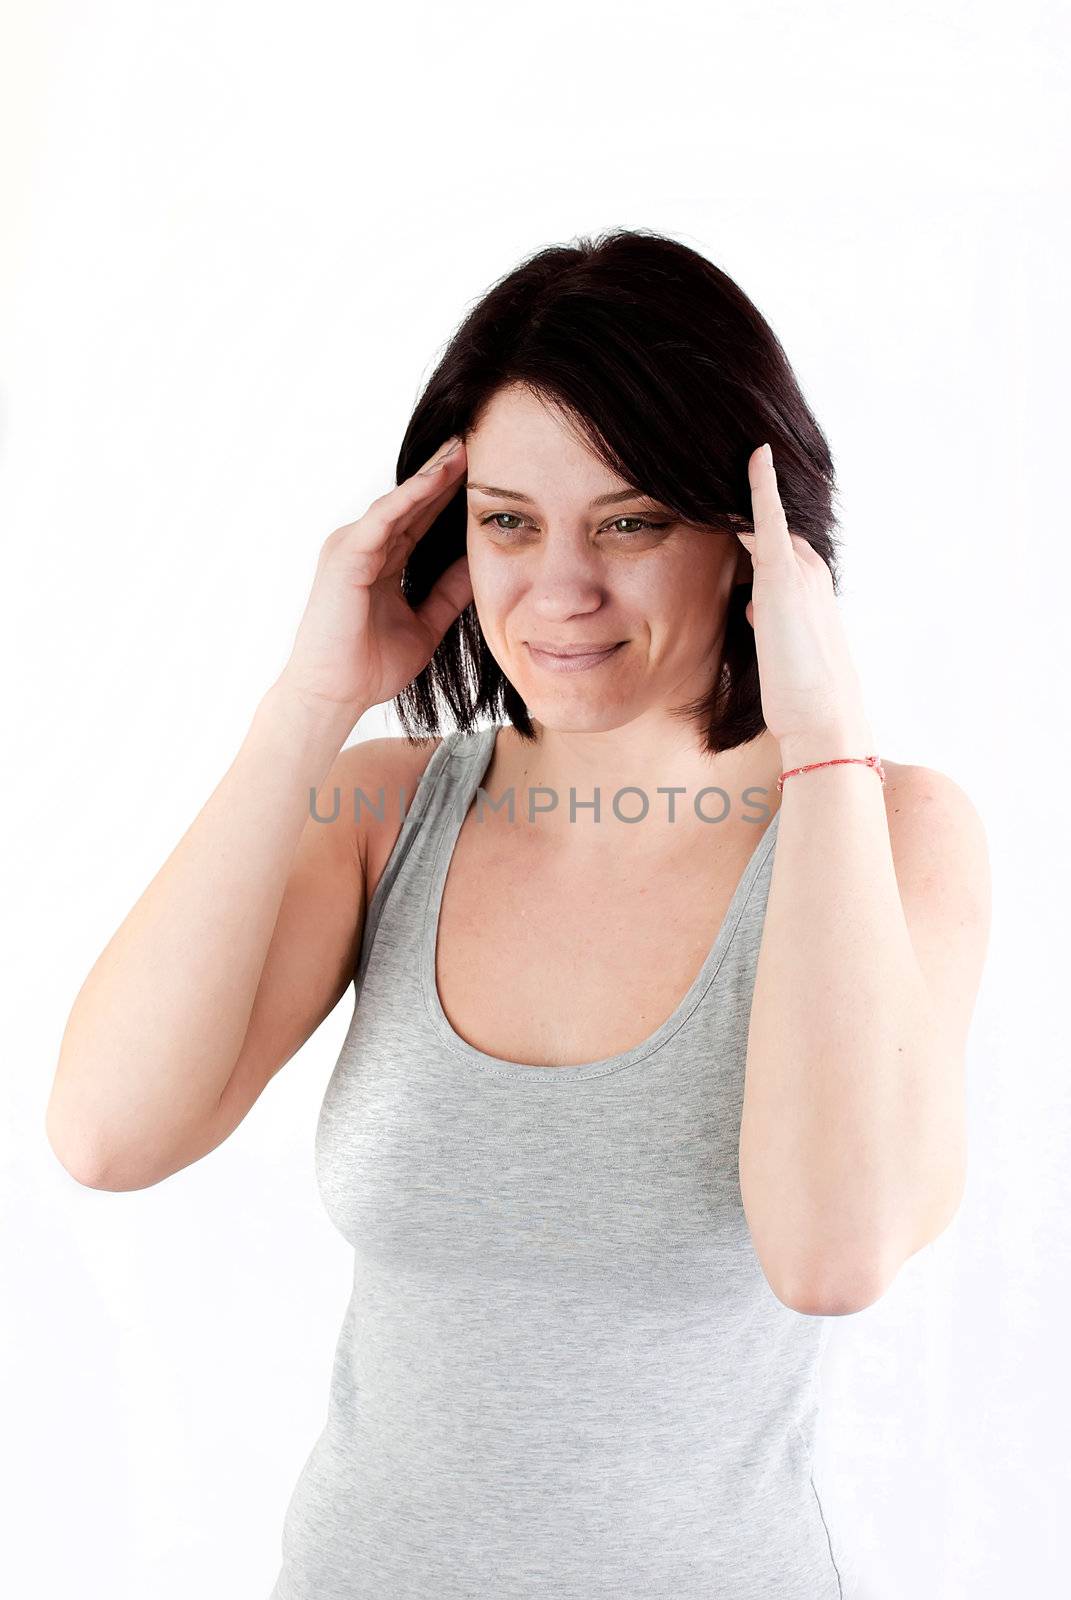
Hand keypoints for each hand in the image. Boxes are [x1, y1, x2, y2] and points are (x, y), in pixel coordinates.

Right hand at [277, 435, 472, 717]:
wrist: (334, 695)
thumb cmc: (369, 667)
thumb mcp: (425, 624)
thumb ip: (449, 593)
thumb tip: (479, 565)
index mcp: (380, 561)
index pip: (421, 518)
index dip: (450, 495)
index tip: (485, 472)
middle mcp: (363, 546)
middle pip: (411, 502)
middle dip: (444, 473)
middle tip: (478, 442)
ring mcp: (351, 547)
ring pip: (398, 502)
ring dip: (431, 475)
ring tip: (463, 449)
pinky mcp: (345, 556)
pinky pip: (384, 519)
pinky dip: (410, 497)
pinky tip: (437, 478)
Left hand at [736, 444, 873, 756]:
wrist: (823, 718)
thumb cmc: (800, 694)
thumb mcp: (779, 648)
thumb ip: (766, 619)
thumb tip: (750, 607)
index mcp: (807, 589)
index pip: (776, 545)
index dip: (754, 525)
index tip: (734, 501)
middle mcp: (808, 572)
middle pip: (769, 531)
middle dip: (743, 511)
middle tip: (711, 477)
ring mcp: (798, 572)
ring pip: (765, 525)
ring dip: (745, 500)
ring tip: (723, 465)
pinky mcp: (782, 579)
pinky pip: (769, 521)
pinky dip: (762, 488)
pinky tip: (756, 456)